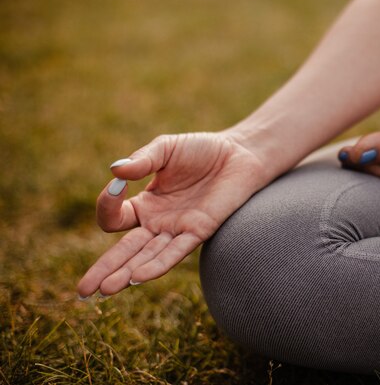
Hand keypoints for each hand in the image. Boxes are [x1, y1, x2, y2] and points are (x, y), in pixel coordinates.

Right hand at [77, 132, 268, 297]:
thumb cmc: (201, 150)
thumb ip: (142, 160)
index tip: (117, 184)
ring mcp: (177, 229)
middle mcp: (158, 222)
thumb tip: (115, 171)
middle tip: (82, 290)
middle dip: (103, 270)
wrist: (238, 154)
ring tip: (105, 290)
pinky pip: (175, 252)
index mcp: (146, 204)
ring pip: (146, 257)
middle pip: (124, 251)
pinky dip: (156, 264)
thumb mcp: (166, 149)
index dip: (107, 204)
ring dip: (126, 273)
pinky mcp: (199, 231)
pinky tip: (138, 277)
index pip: (115, 217)